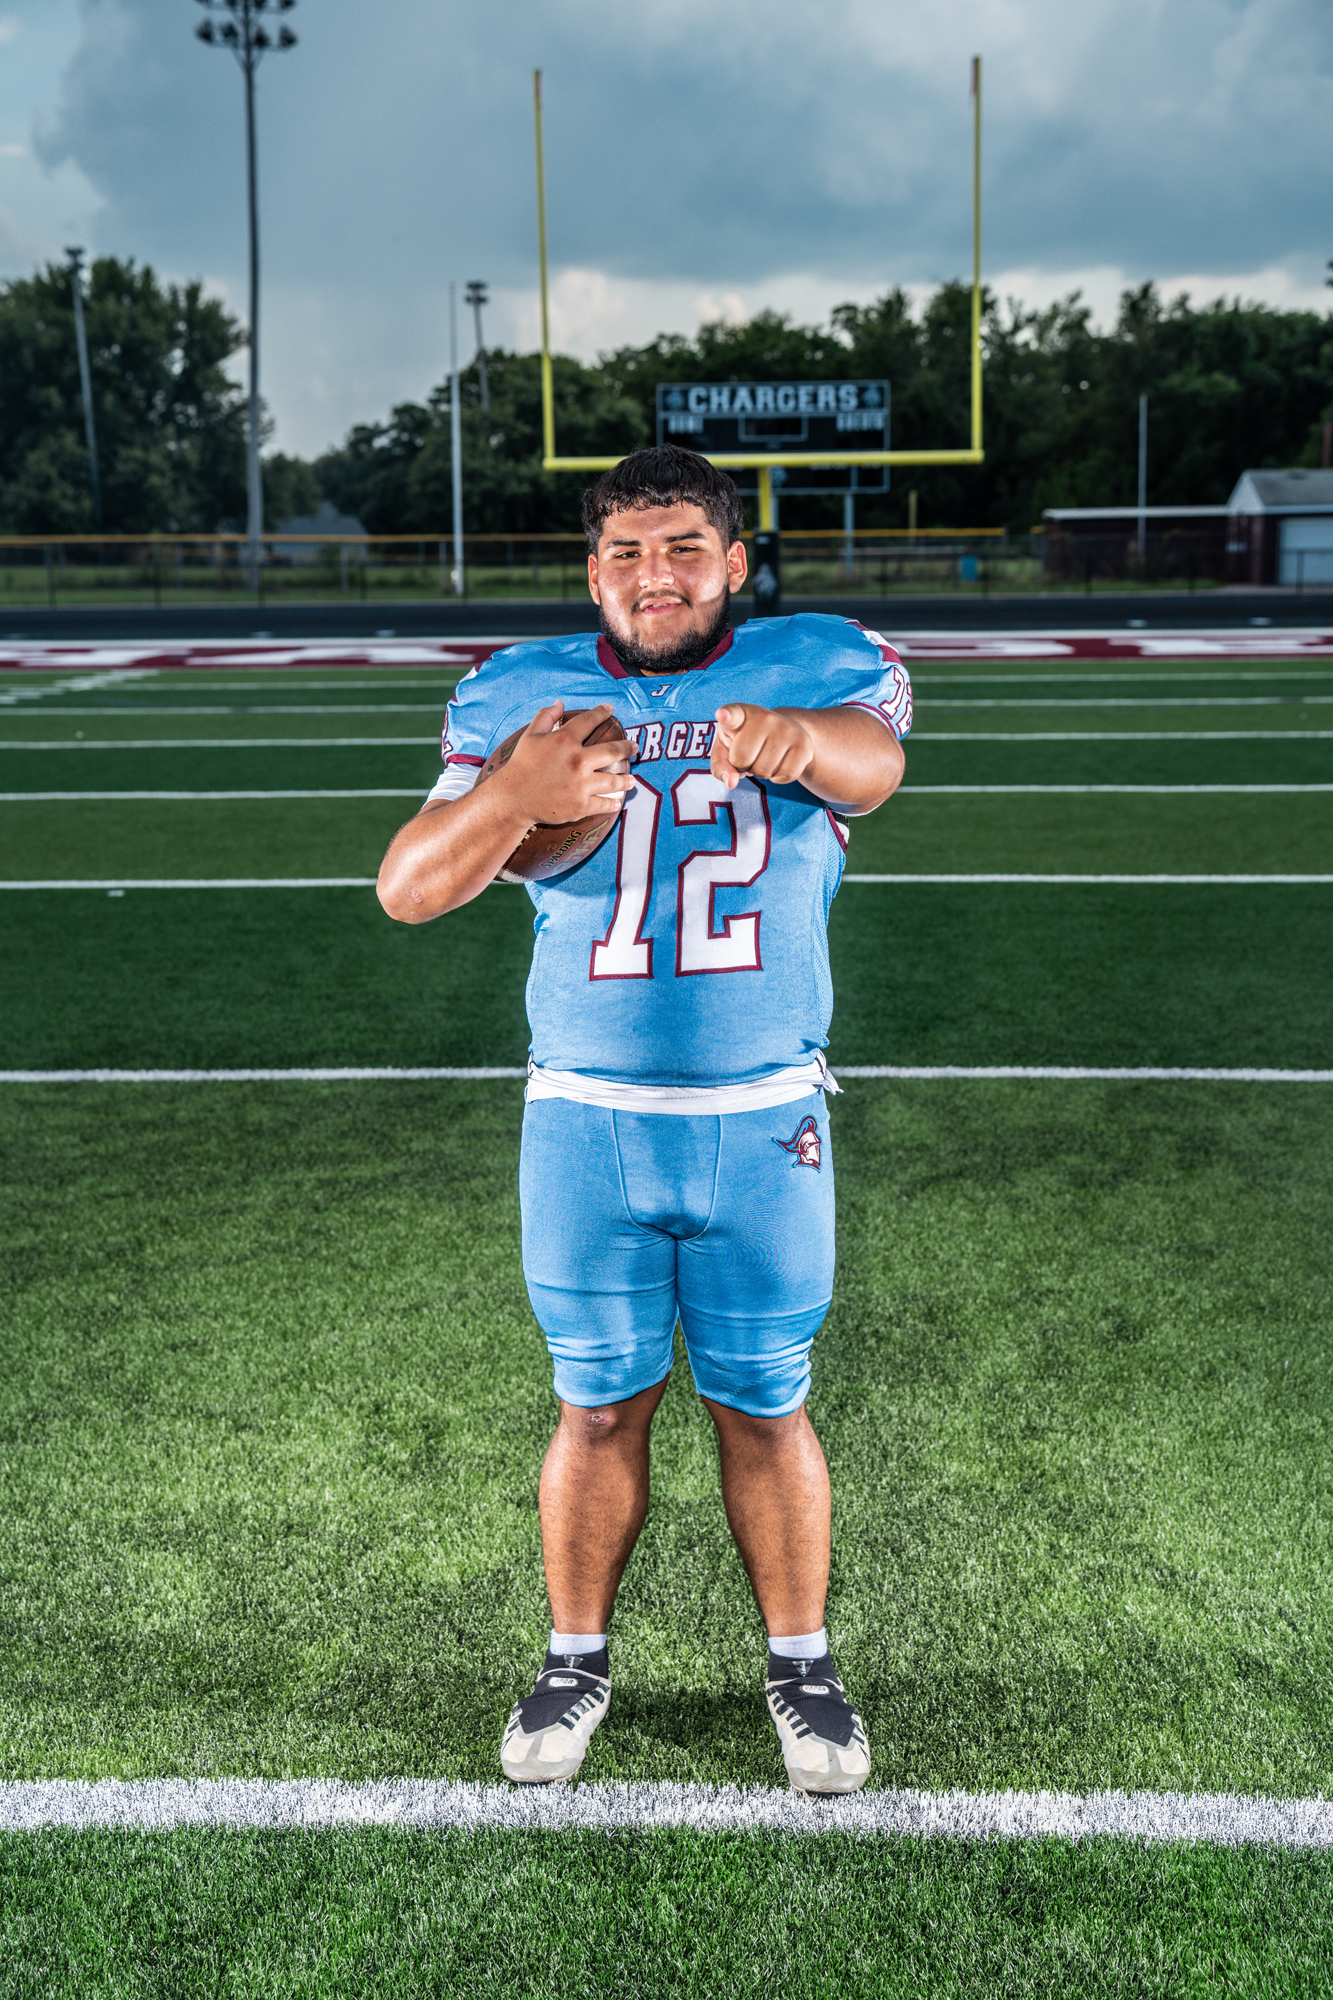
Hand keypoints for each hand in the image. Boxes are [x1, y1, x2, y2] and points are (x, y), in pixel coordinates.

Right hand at [493, 702, 634, 823]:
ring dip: (626, 780)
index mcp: (565, 740)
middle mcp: (578, 761)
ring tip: (632, 779)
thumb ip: (546, 717)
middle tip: (635, 747)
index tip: (611, 710)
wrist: (513, 798)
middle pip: (613, 751)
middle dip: (627, 748)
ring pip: (614, 780)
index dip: (602, 713)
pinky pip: (603, 804)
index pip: (589, 721)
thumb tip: (560, 703)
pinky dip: (612, 803)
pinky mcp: (581, 805)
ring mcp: (582, 784)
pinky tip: (617, 802)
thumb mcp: (530, 736)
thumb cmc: (521, 765)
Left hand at [710, 704, 814, 789]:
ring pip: (764, 772)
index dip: (727, 716)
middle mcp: (764, 716)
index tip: (723, 715)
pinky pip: (786, 776)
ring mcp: (786, 728)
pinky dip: (778, 778)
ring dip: (761, 772)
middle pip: (742, 759)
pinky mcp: (804, 744)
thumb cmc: (746, 741)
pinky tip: (778, 763)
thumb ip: (720, 766)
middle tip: (751, 753)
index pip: (732, 714)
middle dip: (743, 765)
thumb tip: (731, 782)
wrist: (783, 732)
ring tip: (765, 756)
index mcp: (740, 714)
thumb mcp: (726, 750)